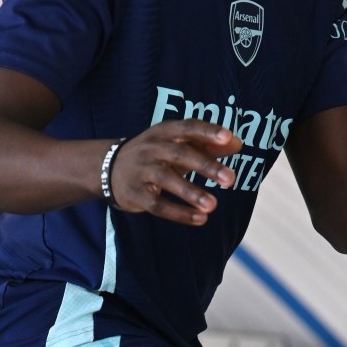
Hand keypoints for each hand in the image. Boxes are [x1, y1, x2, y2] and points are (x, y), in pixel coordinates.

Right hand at [110, 120, 242, 224]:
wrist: (109, 167)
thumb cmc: (156, 154)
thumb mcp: (177, 143)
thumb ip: (207, 144)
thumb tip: (238, 144)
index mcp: (164, 131)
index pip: (188, 127)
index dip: (208, 131)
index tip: (228, 137)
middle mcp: (151, 148)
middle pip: (180, 154)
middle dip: (206, 166)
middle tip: (231, 179)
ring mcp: (141, 171)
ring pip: (167, 180)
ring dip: (192, 193)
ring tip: (214, 205)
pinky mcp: (135, 194)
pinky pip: (157, 205)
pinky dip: (179, 213)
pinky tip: (201, 219)